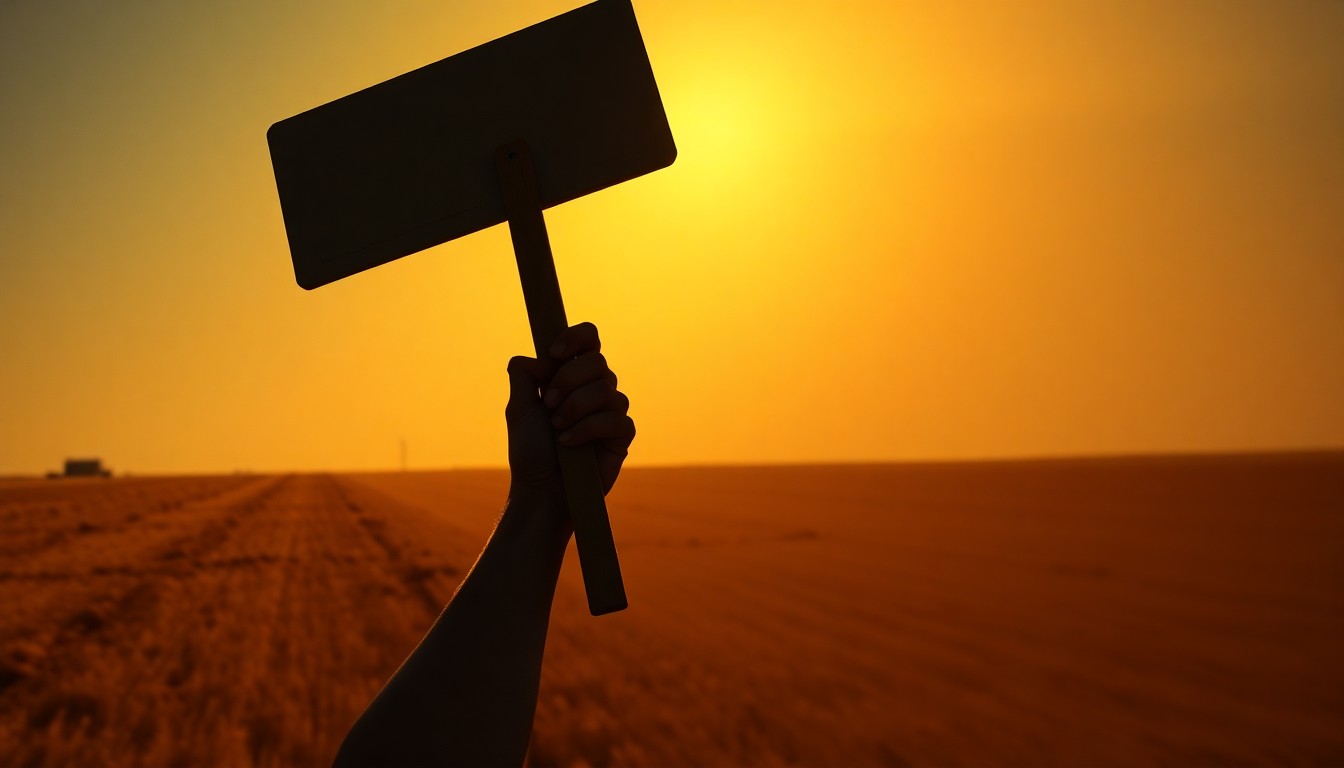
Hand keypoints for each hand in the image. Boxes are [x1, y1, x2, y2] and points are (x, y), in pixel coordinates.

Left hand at [505, 322, 634, 508]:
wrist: (541, 489)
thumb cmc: (531, 450)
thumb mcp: (518, 409)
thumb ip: (524, 376)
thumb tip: (539, 358)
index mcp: (573, 375)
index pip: (588, 338)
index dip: (575, 337)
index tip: (554, 354)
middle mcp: (596, 388)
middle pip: (597, 361)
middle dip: (568, 381)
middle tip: (549, 405)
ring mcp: (611, 410)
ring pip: (605, 390)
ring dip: (574, 409)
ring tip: (557, 429)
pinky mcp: (622, 434)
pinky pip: (615, 419)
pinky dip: (587, 430)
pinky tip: (569, 444)